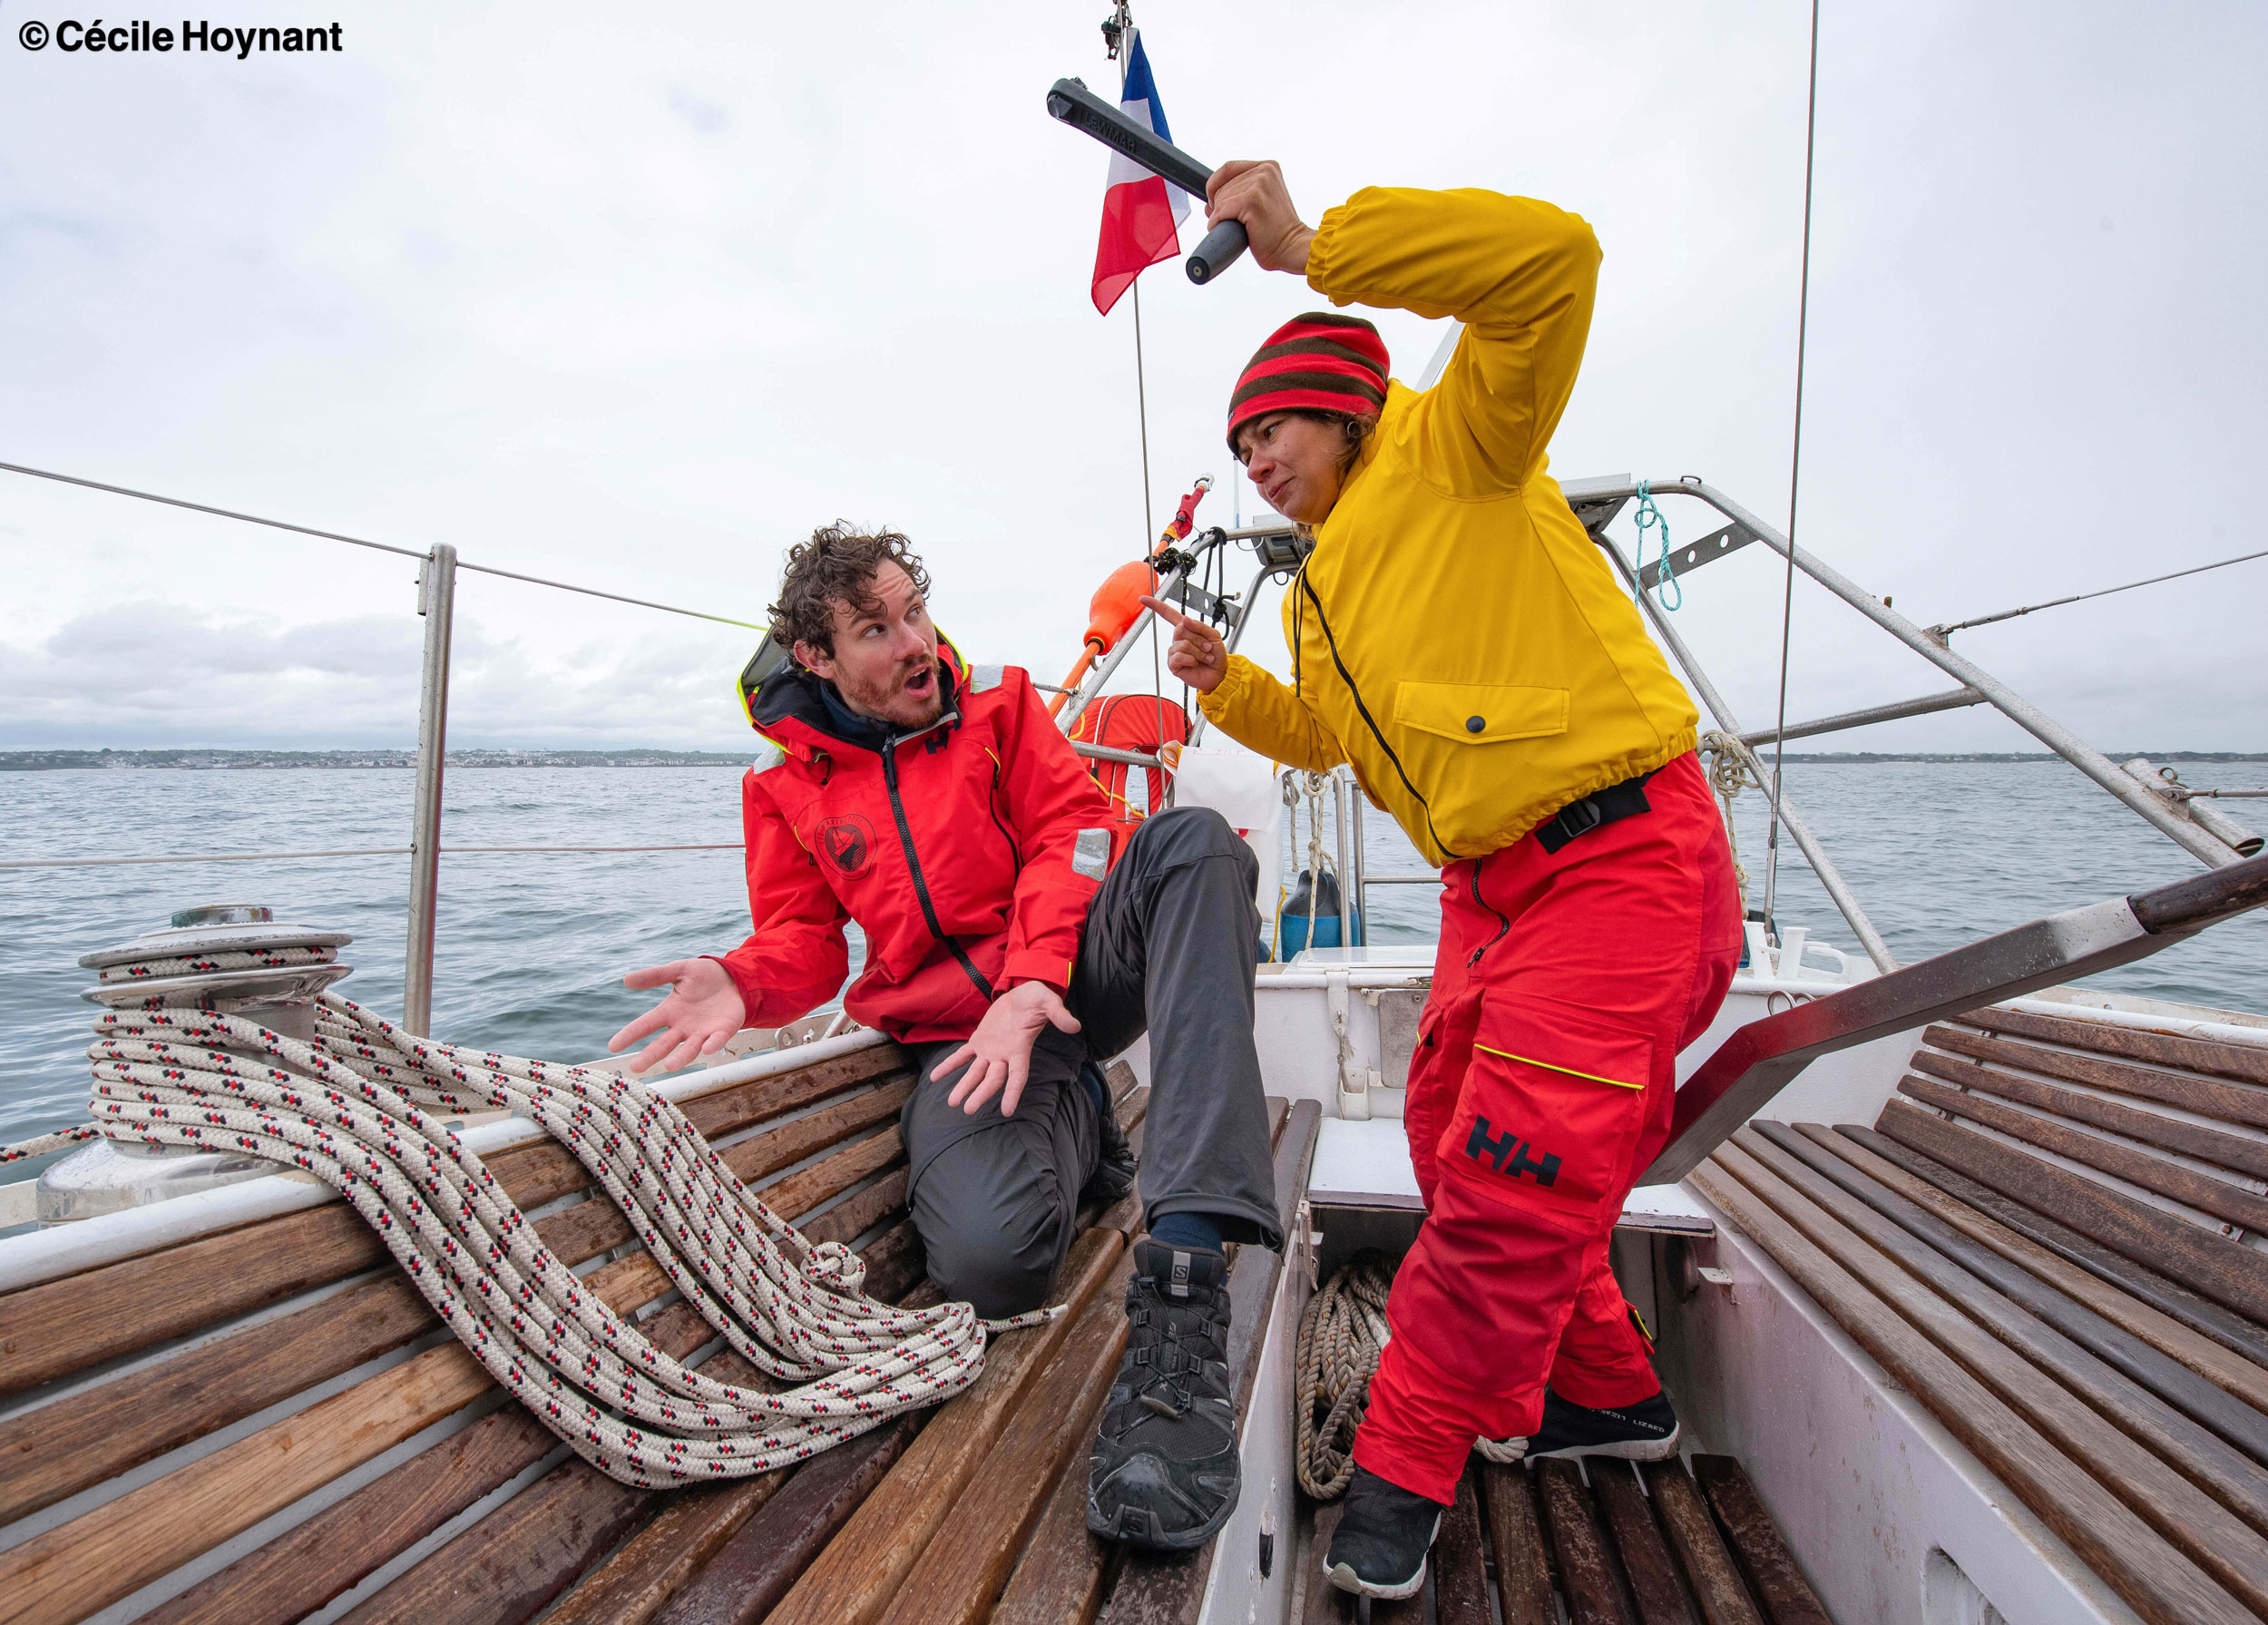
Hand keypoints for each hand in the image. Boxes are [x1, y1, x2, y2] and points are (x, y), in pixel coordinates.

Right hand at [608, 957, 747, 1075]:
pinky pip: (716, 1040)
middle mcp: (683, 1026)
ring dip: (680, 1058)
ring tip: (669, 1066)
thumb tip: (626, 979)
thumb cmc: (704, 977)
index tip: (613, 1046)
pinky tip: (706, 1048)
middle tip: (635, 1067)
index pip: (645, 1024)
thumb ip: (655, 976)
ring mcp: (702, 1031)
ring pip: (688, 1049)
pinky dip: (712, 1044)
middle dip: (650, 1056)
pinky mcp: (723, 1031)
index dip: (630, 1034)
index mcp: (669, 1011)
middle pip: (663, 1044)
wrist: (735, 977)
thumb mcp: (678, 971)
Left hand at [938, 981, 1081, 1118]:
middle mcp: (1004, 1055)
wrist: (1022, 994)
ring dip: (964, 1086)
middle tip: (968, 1109)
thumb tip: (1074, 1026)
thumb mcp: (1048, 1002)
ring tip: (952, 1102)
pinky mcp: (979, 1040)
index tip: (1008, 1111)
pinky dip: (949, 1065)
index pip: (1018, 1076)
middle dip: (981, 1094)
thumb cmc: (1037, 999)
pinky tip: (935, 1077)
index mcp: (1020, 1049)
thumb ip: (1058, 1015)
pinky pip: (961, 1055)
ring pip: (976, 1072)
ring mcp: (991, 1050)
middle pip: (993, 1079)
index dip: (1013, 1093)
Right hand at [1140, 594, 1227, 694]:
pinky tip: (1195, 663)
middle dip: (1198, 639)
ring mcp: (1174, 651)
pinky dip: (1191, 660)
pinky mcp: (1173, 664)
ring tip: (1204, 657)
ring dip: (1198, 652)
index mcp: (1186, 629)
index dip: (1156, 606)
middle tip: (1206, 647)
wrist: (1219, 674)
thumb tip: (1185, 619)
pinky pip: (1179, 656)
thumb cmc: (1216, 655)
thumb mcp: (1213, 635)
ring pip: (1183, 644)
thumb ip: (1199, 625)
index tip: (1143, 599)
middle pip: (1180, 630)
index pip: (1168, 614)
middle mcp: (1178, 639)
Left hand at [1204, 159, 1314, 274]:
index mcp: (1267, 167)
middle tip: (1235, 222)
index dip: (1215, 185)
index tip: (1214, 202)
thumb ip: (1238, 196)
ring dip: (1221, 217)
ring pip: (1220, 200)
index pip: (1228, 168)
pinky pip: (1220, 212)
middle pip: (1221, 185)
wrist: (1292, 247)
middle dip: (1219, 206)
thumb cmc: (1276, 232)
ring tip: (1240, 228)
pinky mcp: (1251, 200)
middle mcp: (1264, 171)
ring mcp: (1258, 184)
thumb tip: (1209, 205)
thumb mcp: (1259, 204)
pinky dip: (1218, 224)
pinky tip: (1232, 231)